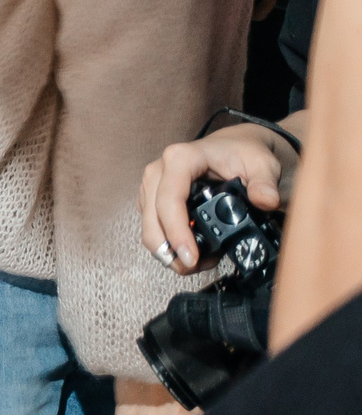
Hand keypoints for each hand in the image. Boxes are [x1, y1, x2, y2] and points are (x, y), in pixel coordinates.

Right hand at [139, 123, 292, 272]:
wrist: (231, 147)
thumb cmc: (242, 153)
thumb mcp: (261, 163)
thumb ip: (265, 183)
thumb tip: (266, 201)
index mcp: (180, 159)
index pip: (169, 199)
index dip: (177, 232)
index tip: (191, 257)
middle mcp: (158, 171)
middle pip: (152, 220)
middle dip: (171, 251)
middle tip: (198, 267)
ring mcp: (152, 186)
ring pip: (148, 229)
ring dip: (170, 252)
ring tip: (202, 261)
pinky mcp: (151, 199)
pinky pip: (153, 228)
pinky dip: (169, 246)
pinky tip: (194, 250)